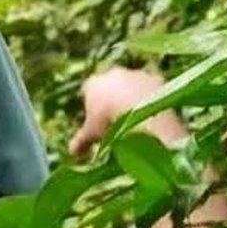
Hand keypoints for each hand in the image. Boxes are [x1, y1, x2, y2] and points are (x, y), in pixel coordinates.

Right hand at [68, 65, 185, 159]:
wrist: (139, 112)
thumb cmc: (109, 122)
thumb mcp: (92, 134)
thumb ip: (81, 141)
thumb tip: (72, 153)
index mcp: (93, 84)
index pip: (89, 91)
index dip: (92, 104)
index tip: (97, 119)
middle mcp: (113, 74)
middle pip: (111, 84)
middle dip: (113, 97)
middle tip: (117, 117)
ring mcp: (134, 74)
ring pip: (132, 83)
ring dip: (133, 95)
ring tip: (137, 116)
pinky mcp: (154, 78)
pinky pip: (152, 87)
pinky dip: (152, 97)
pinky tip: (153, 112)